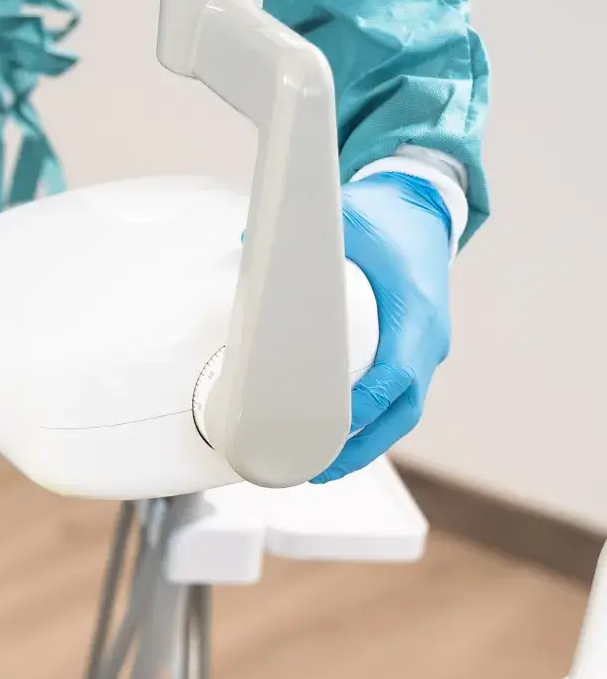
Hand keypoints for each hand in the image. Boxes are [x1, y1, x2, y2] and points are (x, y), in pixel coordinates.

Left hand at [317, 171, 453, 482]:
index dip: (367, 406)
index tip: (333, 428)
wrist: (422, 208)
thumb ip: (301, 230)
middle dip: (362, 447)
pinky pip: (398, 399)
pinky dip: (371, 426)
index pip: (398, 373)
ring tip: (318, 469)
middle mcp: (428, 337)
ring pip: (402, 413)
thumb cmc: (385, 218)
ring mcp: (425, 348)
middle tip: (314, 470)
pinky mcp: (414, 353)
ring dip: (365, 446)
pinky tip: (335, 444)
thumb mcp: (346, 216)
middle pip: (403, 410)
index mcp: (415, 310)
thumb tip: (250, 245)